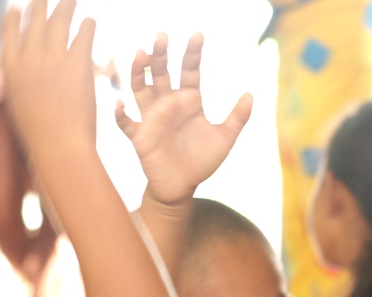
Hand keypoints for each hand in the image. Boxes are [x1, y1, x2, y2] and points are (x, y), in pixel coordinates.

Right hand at [1, 0, 96, 156]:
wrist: (59, 146)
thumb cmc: (40, 137)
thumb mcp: (20, 108)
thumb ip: (19, 88)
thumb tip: (21, 84)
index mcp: (10, 69)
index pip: (8, 34)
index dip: (14, 19)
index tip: (17, 8)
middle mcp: (28, 58)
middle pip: (34, 21)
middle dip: (39, 5)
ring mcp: (52, 58)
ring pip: (59, 21)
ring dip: (66, 7)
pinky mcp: (77, 63)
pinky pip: (83, 35)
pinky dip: (87, 26)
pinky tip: (91, 21)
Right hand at [116, 33, 252, 206]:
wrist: (182, 186)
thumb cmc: (202, 160)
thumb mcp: (224, 139)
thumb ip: (236, 118)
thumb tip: (251, 95)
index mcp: (189, 100)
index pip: (190, 70)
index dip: (193, 53)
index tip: (197, 35)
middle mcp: (168, 103)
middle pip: (162, 72)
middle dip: (161, 55)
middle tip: (162, 36)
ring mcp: (151, 117)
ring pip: (140, 89)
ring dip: (139, 72)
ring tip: (140, 55)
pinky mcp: (139, 136)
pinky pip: (127, 123)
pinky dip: (121, 114)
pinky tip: (121, 105)